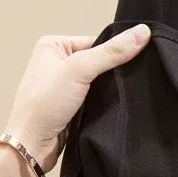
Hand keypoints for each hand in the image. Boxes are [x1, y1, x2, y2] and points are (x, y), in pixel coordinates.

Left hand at [4, 24, 150, 171]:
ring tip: (130, 93)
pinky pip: (96, 96)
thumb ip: (112, 52)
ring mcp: (64, 84)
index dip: (116, 52)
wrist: (32, 145)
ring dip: (113, 88)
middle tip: (136, 80)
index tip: (138, 62)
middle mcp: (57, 61)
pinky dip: (107, 100)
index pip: (97, 42)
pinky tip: (120, 104)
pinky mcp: (71, 104)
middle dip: (116, 71)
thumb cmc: (46, 103)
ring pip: (99, 80)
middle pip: (99, 60)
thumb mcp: (80, 69)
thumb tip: (144, 31)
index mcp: (53, 45)